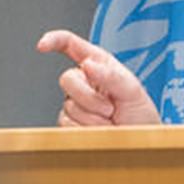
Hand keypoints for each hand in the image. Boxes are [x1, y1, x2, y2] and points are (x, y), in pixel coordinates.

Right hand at [35, 30, 160, 126]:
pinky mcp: (69, 123)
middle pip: (67, 79)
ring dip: (93, 117)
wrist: (138, 143)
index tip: (43, 45)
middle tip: (110, 109)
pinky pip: (67, 124)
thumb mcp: (133, 91)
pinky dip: (86, 130)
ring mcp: (75, 102)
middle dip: (89, 97)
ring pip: (69, 106)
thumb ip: (111, 76)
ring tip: (110, 121)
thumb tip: (87, 64)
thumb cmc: (141, 115)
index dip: (55, 40)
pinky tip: (100, 131)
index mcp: (98, 64)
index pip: (71, 45)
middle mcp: (84, 81)